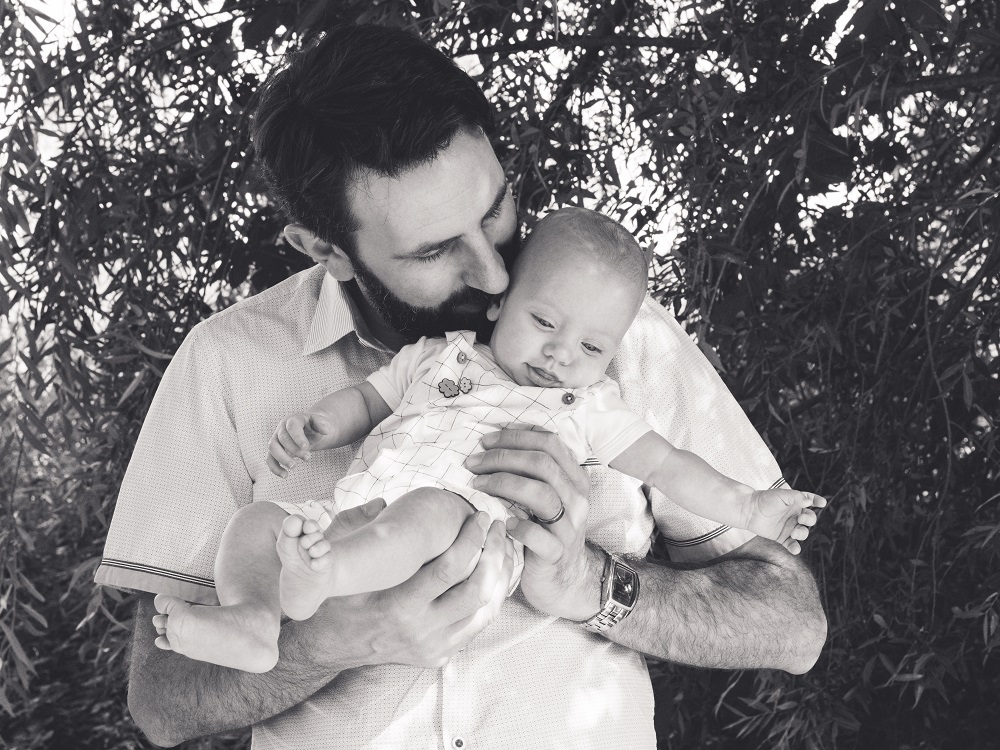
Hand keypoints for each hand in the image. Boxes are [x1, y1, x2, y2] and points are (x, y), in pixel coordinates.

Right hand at [267, 412, 334, 476]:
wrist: (307, 430)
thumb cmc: (313, 427)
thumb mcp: (319, 423)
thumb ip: (322, 424)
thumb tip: (326, 430)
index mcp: (293, 420)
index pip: (292, 427)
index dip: (298, 437)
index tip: (306, 447)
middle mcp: (282, 428)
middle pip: (283, 438)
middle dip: (295, 450)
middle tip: (308, 457)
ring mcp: (276, 439)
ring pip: (272, 448)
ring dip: (282, 458)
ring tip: (294, 466)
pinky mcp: (274, 450)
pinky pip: (269, 459)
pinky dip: (275, 468)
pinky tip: (285, 475)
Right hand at [308, 503, 515, 668]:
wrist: (330, 645)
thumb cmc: (337, 595)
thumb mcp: (336, 560)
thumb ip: (355, 525)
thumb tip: (383, 501)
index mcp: (397, 605)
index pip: (448, 570)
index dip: (472, 539)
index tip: (481, 517)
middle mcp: (419, 630)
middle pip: (475, 590)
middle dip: (494, 554)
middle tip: (498, 528)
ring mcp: (432, 646)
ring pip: (484, 611)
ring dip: (500, 575)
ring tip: (504, 548)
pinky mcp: (439, 655)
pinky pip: (478, 626)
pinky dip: (492, 598)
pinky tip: (495, 574)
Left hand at [464, 428, 604, 620]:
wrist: (563, 579)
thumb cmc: (546, 531)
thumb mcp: (548, 496)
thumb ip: (533, 471)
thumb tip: (495, 443)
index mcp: (575, 479)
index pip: (550, 443)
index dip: (516, 437)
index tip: (486, 441)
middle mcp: (577, 500)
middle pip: (542, 464)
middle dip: (503, 457)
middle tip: (474, 463)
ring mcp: (569, 527)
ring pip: (540, 493)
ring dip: (504, 484)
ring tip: (478, 485)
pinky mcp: (556, 554)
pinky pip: (538, 535)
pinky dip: (517, 526)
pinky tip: (501, 522)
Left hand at [744, 489, 826, 554]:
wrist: (748, 510)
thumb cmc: (764, 499)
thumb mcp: (781, 495)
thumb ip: (796, 497)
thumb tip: (809, 501)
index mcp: (795, 503)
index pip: (810, 501)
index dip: (817, 501)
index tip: (822, 502)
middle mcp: (794, 515)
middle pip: (810, 519)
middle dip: (809, 520)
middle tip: (800, 519)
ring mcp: (789, 527)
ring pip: (803, 533)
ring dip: (802, 534)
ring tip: (794, 532)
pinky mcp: (782, 537)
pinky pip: (792, 544)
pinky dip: (795, 548)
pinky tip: (795, 550)